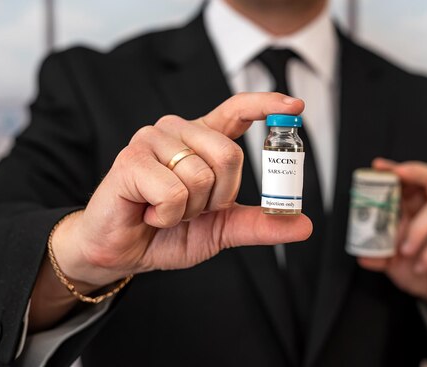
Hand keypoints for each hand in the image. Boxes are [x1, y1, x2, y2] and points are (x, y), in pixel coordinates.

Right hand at [29, 93, 312, 331]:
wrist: (123, 252)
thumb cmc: (167, 232)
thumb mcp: (221, 229)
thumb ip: (258, 223)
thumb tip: (303, 225)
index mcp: (202, 141)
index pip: (236, 110)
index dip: (266, 105)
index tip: (294, 106)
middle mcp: (178, 132)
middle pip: (229, 154)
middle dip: (219, 196)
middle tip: (192, 209)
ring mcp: (152, 141)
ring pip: (201, 175)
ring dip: (190, 209)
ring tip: (166, 210)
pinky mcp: (130, 159)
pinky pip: (174, 191)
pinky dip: (168, 215)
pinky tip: (149, 213)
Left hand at [358, 158, 426, 348]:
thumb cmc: (418, 267)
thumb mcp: (392, 262)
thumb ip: (378, 256)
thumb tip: (361, 256)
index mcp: (416, 208)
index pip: (407, 181)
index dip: (394, 170)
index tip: (377, 165)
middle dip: (412, 173)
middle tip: (397, 174)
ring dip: (417, 230)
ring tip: (404, 251)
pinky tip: (420, 267)